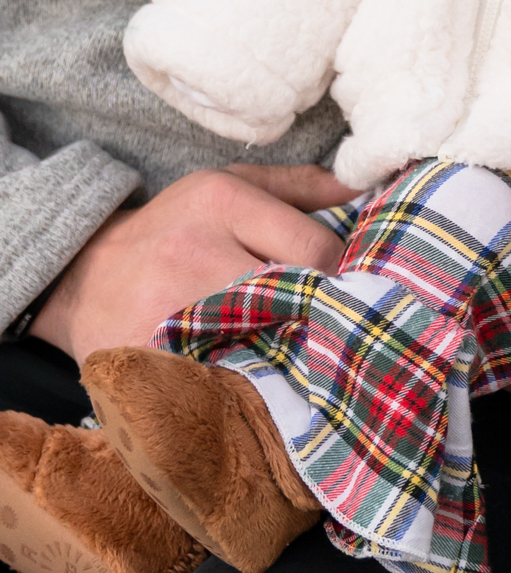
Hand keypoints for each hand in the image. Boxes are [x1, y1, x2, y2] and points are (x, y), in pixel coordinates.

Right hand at [31, 161, 358, 365]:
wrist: (81, 277)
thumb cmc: (175, 228)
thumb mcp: (229, 186)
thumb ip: (301, 186)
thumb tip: (367, 191)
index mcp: (223, 201)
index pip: (317, 248)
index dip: (343, 277)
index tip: (344, 292)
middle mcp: (196, 250)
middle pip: (295, 297)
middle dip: (321, 318)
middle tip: (330, 331)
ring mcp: (169, 309)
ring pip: (265, 344)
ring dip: (290, 356)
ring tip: (298, 357)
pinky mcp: (149, 360)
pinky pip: (221, 381)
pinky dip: (246, 386)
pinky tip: (256, 384)